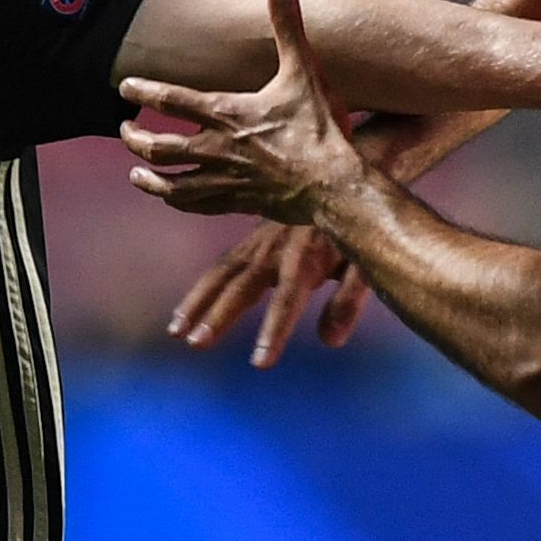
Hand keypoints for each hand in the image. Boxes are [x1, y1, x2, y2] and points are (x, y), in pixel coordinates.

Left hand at [121, 0, 364, 226]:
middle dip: (134, 138)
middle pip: (157, 146)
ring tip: (135, 172)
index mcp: (226, 112)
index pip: (169, 100)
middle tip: (124, 130)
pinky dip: (176, 199)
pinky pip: (194, 204)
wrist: (333, 185)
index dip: (143, 91)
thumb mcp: (304, 72)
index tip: (123, 86)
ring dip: (147, 177)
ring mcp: (222, 179)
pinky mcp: (234, 202)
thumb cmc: (319, 128)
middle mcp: (216, 148)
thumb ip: (288, 27)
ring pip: (168, 183)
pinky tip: (170, 197)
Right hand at [168, 221, 363, 366]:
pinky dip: (202, 289)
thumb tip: (329, 341)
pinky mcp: (251, 241)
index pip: (289, 298)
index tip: (260, 362)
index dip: (274, 329)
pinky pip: (221, 266)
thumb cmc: (358, 227)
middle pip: (242, 286)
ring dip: (197, 303)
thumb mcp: (365, 261)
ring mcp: (259, 243)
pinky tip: (184, 312)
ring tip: (175, 331)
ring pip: (221, 274)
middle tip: (195, 343)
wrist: (340, 177)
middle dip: (219, 316)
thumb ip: (348, 300)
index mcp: (308, 255)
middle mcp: (276, 249)